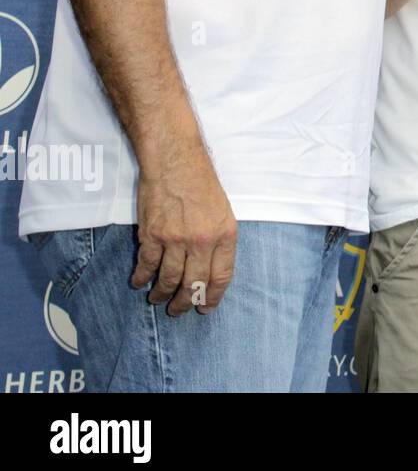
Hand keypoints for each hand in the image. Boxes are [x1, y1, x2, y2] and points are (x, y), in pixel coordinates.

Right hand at [132, 136, 237, 315]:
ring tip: (158, 300)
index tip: (206, 307)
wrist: (175, 160)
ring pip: (168, 280)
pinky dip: (141, 278)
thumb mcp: (222, 211)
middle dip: (186, 303)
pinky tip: (139, 282)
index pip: (221, 276)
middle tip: (178, 310)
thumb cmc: (201, 183)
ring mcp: (175, 239)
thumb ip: (218, 240)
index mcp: (225, 234)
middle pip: (194, 284)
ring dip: (162, 295)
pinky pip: (146, 265)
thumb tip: (209, 269)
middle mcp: (202, 241)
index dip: (213, 296)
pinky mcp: (152, 235)